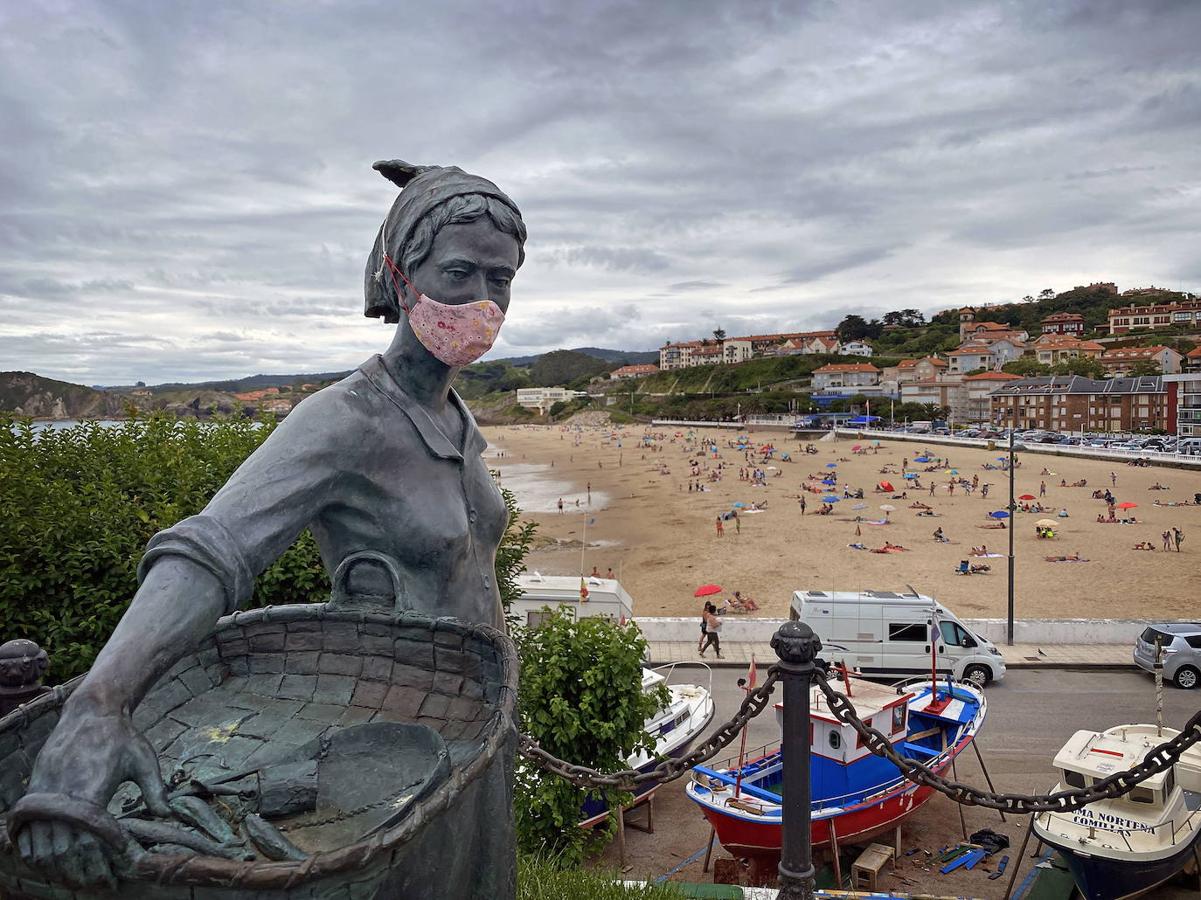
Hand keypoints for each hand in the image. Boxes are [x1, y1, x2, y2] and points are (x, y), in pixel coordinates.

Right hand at [14, 698, 170, 887]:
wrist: (88, 711)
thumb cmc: (120, 736)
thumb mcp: (143, 759)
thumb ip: (155, 788)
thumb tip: (168, 815)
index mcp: (90, 791)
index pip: (90, 842)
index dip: (99, 864)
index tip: (113, 876)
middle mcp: (62, 797)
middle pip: (64, 852)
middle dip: (81, 874)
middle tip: (99, 885)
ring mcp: (44, 796)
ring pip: (42, 848)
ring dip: (59, 869)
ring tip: (79, 879)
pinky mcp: (34, 793)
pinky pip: (27, 834)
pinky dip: (36, 854)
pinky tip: (54, 863)